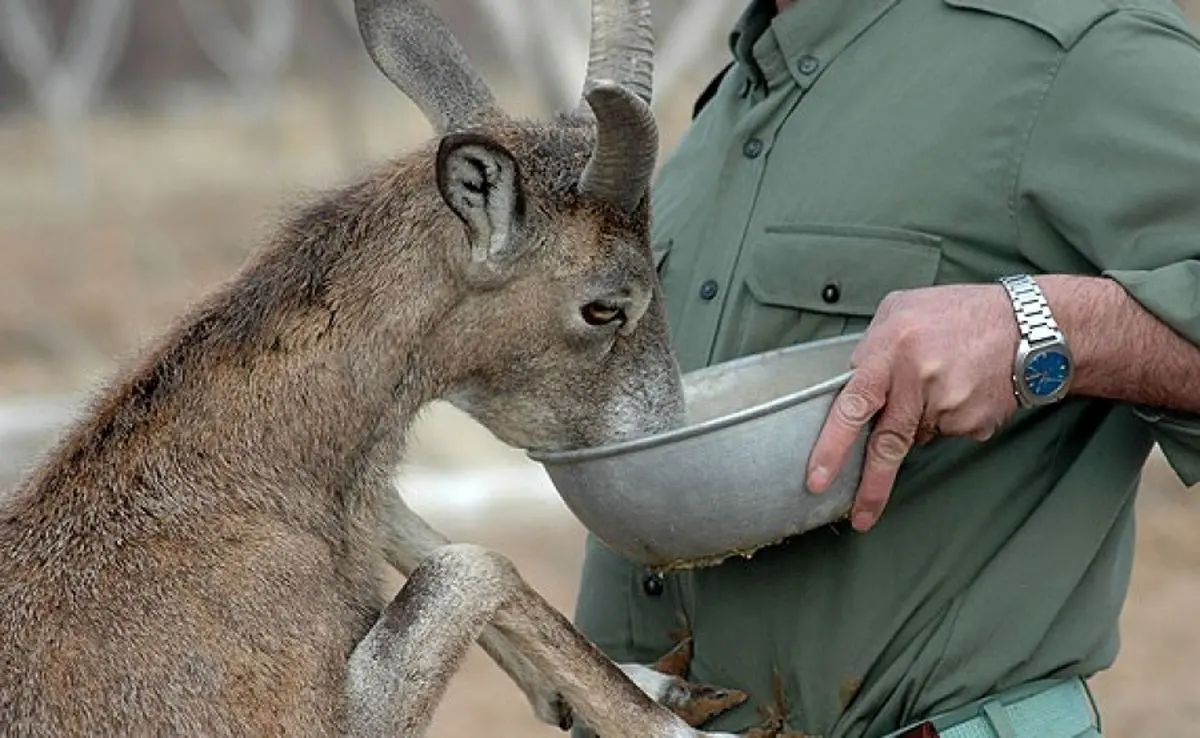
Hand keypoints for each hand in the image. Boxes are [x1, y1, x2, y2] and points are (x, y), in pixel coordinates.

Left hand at [805, 283, 1022, 531]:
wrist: (1030, 324)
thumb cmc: (959, 313)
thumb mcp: (901, 310)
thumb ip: (872, 347)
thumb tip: (850, 383)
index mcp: (892, 348)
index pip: (853, 405)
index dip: (833, 445)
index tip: (818, 478)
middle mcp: (918, 379)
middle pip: (887, 444)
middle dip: (872, 486)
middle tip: (860, 517)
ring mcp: (949, 404)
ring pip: (915, 434)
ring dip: (917, 420)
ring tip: (940, 382)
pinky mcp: (973, 422)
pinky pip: (944, 432)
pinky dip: (945, 417)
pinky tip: (963, 388)